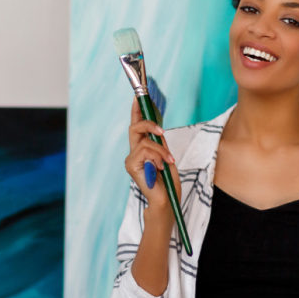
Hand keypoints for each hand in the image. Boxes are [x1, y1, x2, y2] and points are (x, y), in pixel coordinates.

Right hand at [124, 97, 181, 217]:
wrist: (166, 200)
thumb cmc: (167, 182)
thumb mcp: (166, 156)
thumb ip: (160, 143)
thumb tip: (158, 128)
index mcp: (142, 149)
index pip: (136, 125)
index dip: (136, 110)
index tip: (138, 96)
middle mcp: (134, 152)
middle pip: (135, 127)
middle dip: (148, 124)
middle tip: (161, 131)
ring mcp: (131, 159)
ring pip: (144, 141)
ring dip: (160, 150)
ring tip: (168, 161)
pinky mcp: (130, 166)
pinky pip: (145, 151)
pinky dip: (157, 157)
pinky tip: (161, 167)